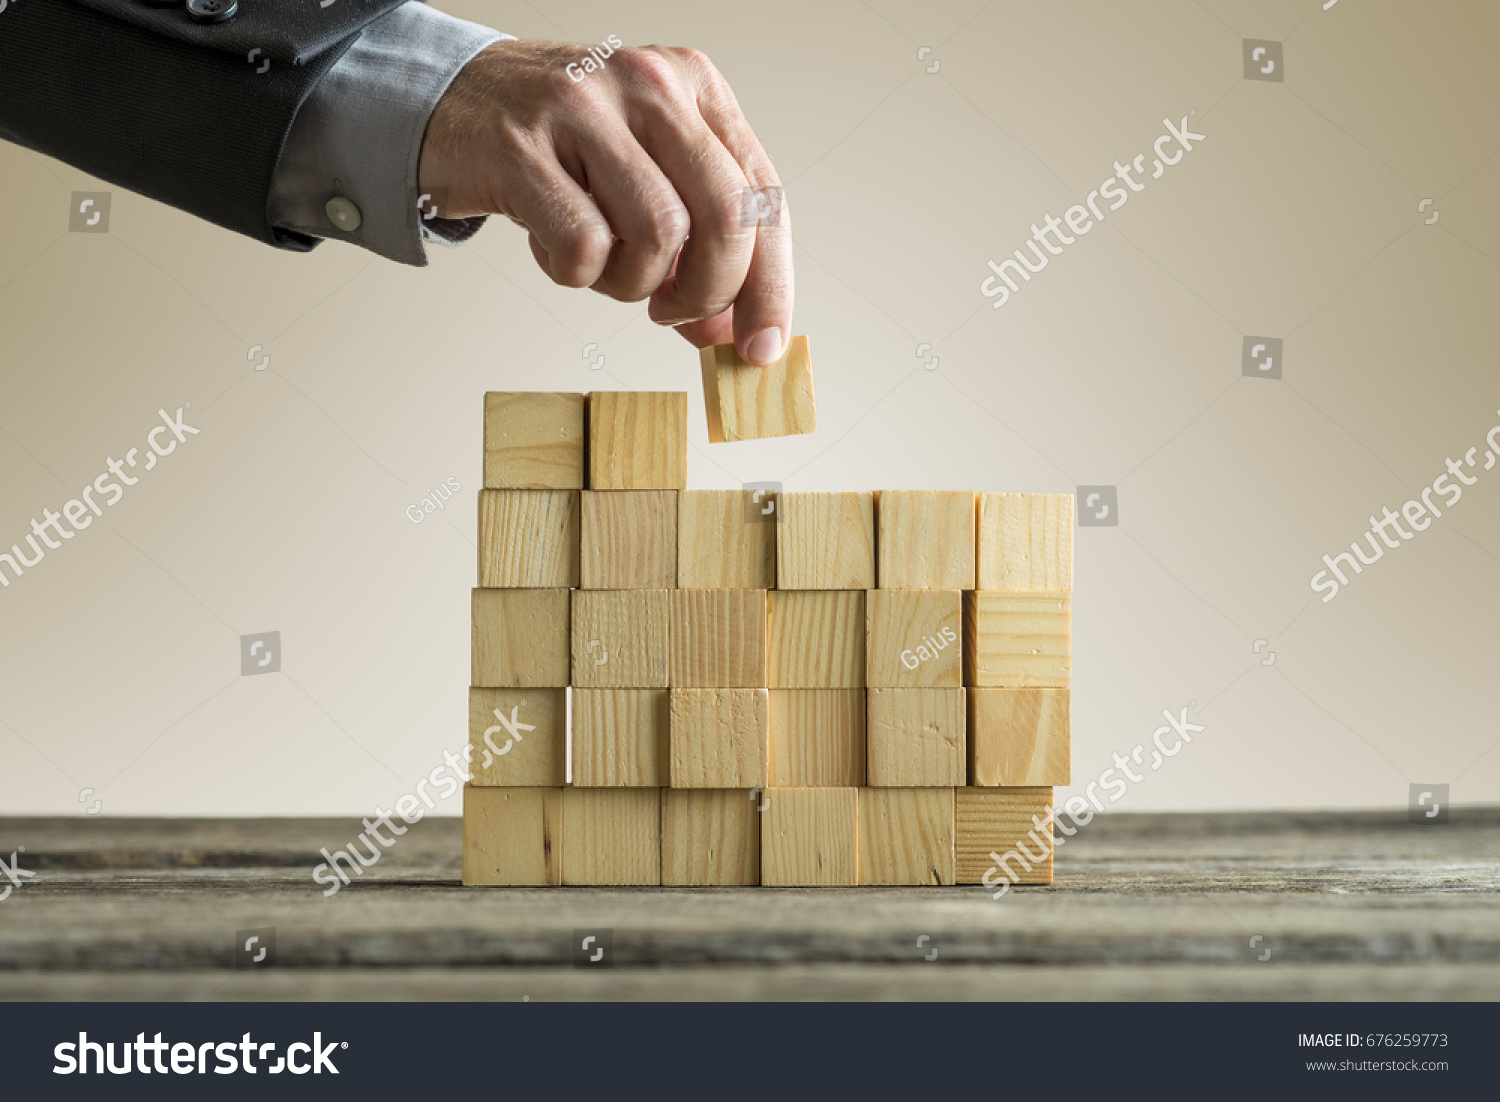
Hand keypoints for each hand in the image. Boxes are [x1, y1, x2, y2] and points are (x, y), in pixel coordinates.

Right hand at [419, 40, 792, 364]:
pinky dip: (575, 274)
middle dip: (709, 293)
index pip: (763, 197)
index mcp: (695, 86)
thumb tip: (733, 333)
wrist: (453, 100)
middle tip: (675, 314)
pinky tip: (554, 250)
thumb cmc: (560, 144)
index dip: (771, 285)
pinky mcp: (523, 149)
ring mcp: (585, 111)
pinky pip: (584, 246)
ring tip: (603, 267)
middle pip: (727, 217)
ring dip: (633, 284)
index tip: (762, 347)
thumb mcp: (646, 173)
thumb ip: (697, 244)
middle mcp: (649, 86)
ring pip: (659, 237)